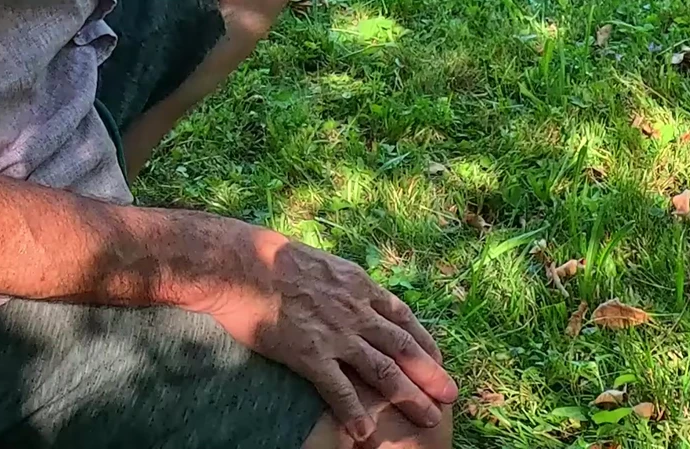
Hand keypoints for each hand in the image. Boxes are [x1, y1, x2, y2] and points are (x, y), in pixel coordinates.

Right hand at [192, 224, 456, 439]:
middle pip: (402, 347)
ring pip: (383, 371)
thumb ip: (337, 282)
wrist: (239, 263)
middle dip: (429, 373)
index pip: (402, 317)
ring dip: (408, 396)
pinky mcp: (310, 353)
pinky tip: (364, 432)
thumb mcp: (318, 262)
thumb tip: (343, 289)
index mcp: (357, 285)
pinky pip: (338, 389)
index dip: (423, 340)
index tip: (438, 358)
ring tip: (427, 418)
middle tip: (450, 395)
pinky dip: (355, 411)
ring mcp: (335, 333)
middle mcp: (355, 310)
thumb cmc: (269, 258)